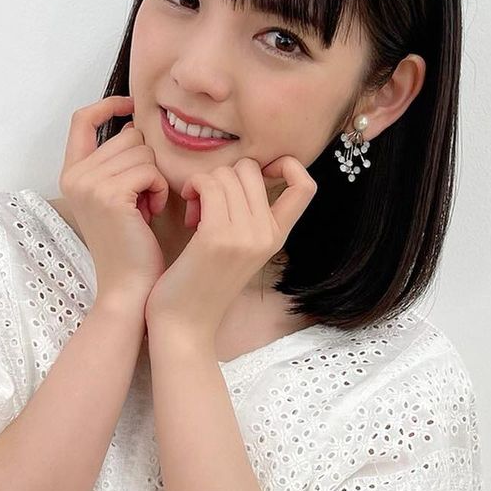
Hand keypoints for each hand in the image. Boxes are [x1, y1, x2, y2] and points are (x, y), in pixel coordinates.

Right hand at [58, 95, 170, 306]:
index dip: (107, 106)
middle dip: (146, 162)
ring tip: (148, 208)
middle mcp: (74, 176)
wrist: (129, 288)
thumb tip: (134, 125)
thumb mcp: (119, 197)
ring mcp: (88, 184)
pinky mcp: (109, 195)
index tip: (130, 106)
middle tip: (144, 199)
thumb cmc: (133, 246)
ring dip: (156, 178)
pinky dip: (161, 189)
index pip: (82, 119)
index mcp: (71, 174)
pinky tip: (153, 213)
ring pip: (142, 152)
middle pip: (127, 135)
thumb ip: (117, 163)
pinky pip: (149, 170)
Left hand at [143, 156, 316, 341]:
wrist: (184, 325)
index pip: (306, 186)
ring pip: (226, 174)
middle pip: (251, 169)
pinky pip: (208, 185)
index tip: (257, 173)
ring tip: (194, 212)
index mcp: (276, 237)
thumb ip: (250, 217)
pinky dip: (193, 188)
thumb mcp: (238, 250)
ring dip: (202, 184)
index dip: (288, 165)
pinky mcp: (217, 237)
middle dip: (223, 175)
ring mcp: (244, 236)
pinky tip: (188, 212)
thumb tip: (245, 174)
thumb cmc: (202, 283)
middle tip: (207, 203)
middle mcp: (266, 235)